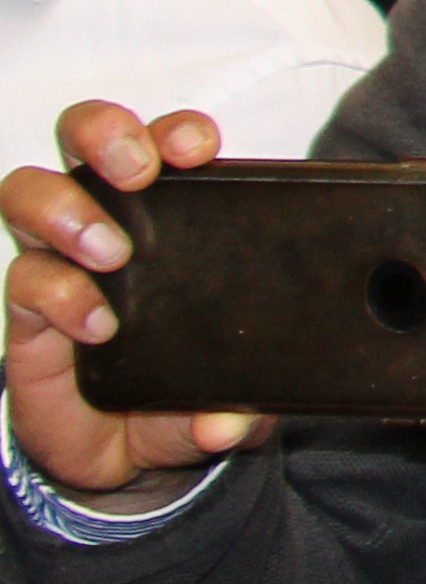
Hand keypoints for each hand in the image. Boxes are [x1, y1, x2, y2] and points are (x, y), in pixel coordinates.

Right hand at [1, 104, 258, 504]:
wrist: (128, 452)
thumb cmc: (186, 389)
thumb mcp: (232, 391)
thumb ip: (241, 404)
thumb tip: (229, 423)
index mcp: (175, 214)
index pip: (166, 144)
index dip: (178, 131)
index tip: (198, 148)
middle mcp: (112, 220)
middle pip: (85, 137)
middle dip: (107, 133)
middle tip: (138, 172)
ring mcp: (64, 260)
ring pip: (32, 192)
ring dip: (68, 210)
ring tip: (111, 252)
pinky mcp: (30, 309)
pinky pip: (27, 277)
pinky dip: (60, 294)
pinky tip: (97, 325)